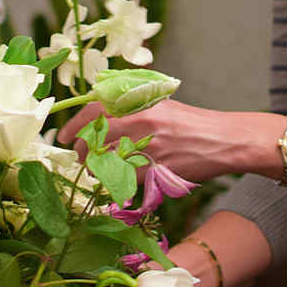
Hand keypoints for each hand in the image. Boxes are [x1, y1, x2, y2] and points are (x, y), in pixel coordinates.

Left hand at [59, 97, 238, 182]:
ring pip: (106, 162)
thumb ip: (133, 104)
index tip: (63, 135)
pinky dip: (114, 182)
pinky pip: (125, 180)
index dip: (74, 125)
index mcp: (141, 104)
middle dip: (80, 150)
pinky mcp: (157, 171)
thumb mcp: (161, 103)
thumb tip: (102, 109)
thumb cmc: (191, 122)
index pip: (95, 111)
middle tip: (77, 155)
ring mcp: (149, 149)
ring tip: (93, 168)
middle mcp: (142, 124)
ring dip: (94, 168)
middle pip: (95, 139)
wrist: (223, 140)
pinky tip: (114, 181)